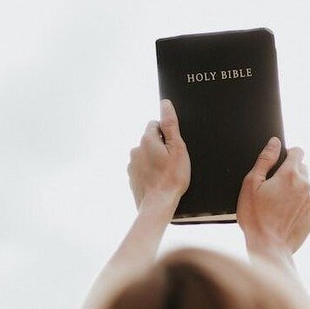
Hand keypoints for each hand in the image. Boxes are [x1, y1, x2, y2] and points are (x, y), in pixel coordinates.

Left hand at [128, 99, 190, 213]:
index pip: (155, 125)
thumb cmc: (171, 178)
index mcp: (147, 139)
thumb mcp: (177, 148)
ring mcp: (132, 164)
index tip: (173, 148)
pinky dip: (149, 173)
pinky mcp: (131, 177)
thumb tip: (165, 104)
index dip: (167, 134)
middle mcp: (135, 149)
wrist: (158, 204)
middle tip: (172, 162)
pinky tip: (158, 181)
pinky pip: (142, 169)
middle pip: (150, 141)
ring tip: (165, 174)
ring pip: (145, 155)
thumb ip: (170, 124)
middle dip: (160, 148)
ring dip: (154, 160)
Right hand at [237, 137, 309, 254]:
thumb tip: (274, 143)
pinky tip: (284, 216)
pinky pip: (308, 203)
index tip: (279, 164)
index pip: (298, 151)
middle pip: (302, 168)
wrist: (268, 247)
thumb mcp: (251, 184)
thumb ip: (264, 160)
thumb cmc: (256, 218)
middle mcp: (306, 185)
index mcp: (289, 175)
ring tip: (277, 206)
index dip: (287, 155)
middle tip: (273, 189)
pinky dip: (299, 206)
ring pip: (305, 187)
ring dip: (294, 191)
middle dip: (290, 174)